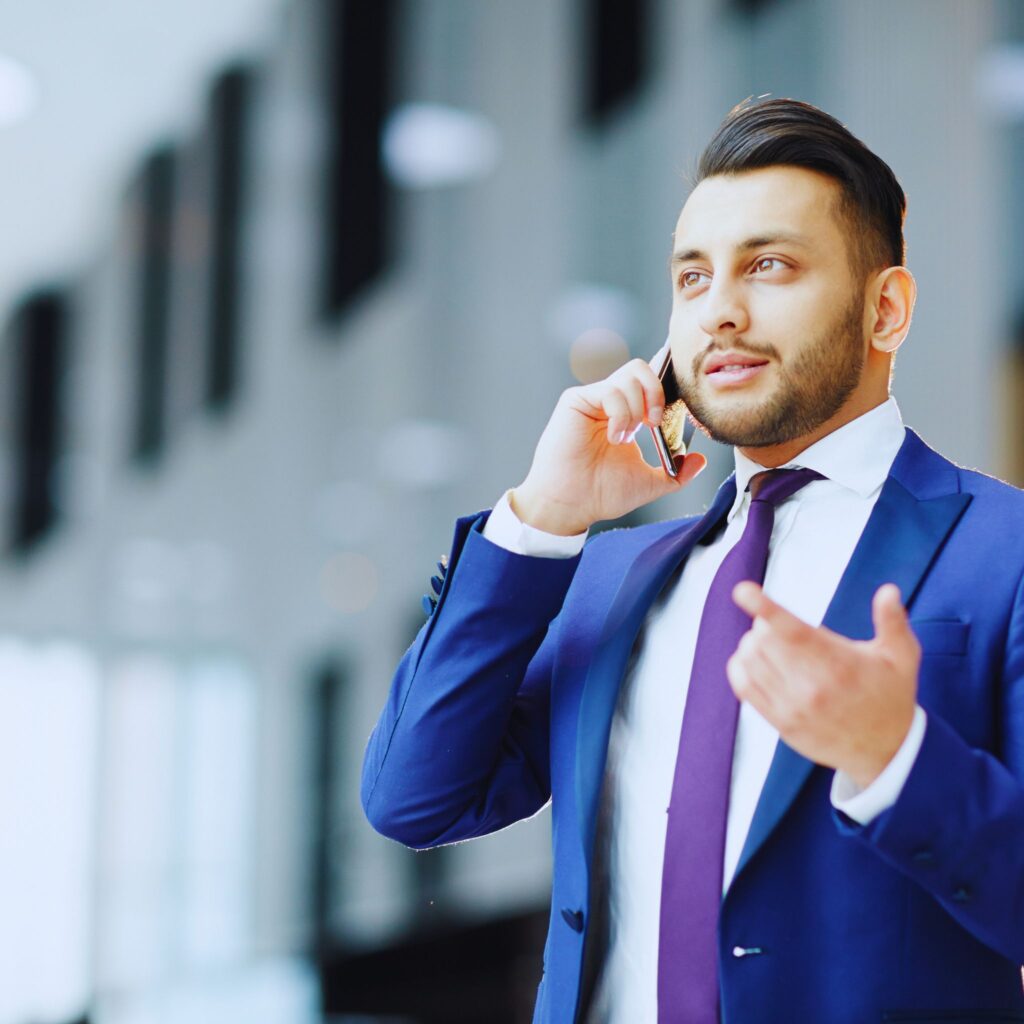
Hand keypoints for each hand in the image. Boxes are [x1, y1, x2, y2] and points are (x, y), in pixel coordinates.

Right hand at [511, 343, 706, 534]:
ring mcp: (592, 399)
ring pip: (629, 376)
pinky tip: (613, 437)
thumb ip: (677, 473)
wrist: (572, 505)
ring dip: (636, 408)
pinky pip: (609, 389)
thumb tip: (700, 460)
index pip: (649, 385)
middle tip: (654, 423)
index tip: (668, 416)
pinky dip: (620, 413)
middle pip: (640, 368)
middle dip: (655, 392)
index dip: (663, 391)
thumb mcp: (650, 483)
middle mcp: (609, 403)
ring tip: (624, 437)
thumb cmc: (602, 494)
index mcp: (626, 416)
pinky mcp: (576, 400)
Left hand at [726, 582, 920, 788]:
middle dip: (764, 624)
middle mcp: (812, 687)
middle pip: (763, 640)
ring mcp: (793, 707)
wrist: (887, 752)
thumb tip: (888, 590)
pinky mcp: (781, 723)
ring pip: (749, 661)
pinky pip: (744, 687)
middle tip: (777, 626)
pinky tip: (754, 660)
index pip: (792, 630)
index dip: (764, 608)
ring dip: (752, 643)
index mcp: (838, 663)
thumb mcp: (902, 656)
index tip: (742, 590)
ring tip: (770, 643)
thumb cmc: (892, 694)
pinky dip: (741, 666)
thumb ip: (893, 621)